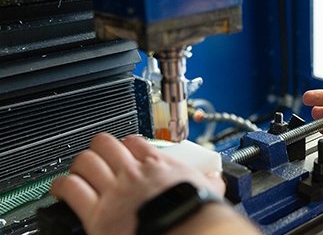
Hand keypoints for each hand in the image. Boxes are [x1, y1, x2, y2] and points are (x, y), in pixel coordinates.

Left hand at [51, 133, 224, 234]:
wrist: (182, 234)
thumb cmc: (192, 214)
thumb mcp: (206, 191)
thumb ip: (209, 180)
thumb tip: (215, 177)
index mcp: (156, 165)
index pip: (134, 141)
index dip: (127, 144)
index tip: (126, 150)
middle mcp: (131, 173)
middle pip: (105, 143)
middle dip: (100, 148)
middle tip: (99, 156)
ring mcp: (113, 191)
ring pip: (85, 161)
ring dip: (81, 164)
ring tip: (80, 170)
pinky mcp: (97, 213)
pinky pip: (71, 188)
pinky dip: (62, 187)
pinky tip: (62, 189)